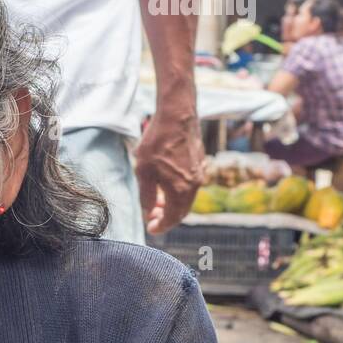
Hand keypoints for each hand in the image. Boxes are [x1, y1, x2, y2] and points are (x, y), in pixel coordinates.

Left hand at [134, 108, 204, 233]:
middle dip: (166, 217)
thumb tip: (149, 213)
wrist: (177, 114)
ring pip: (186, 198)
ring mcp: (199, 172)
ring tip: (156, 201)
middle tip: (151, 217)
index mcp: (181, 190)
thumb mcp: (143, 172)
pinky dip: (178, 192)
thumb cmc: (157, 142)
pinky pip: (190, 185)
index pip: (172, 218)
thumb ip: (146, 197)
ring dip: (172, 204)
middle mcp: (194, 184)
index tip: (150, 228)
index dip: (160, 227)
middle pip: (182, 211)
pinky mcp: (199, 162)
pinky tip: (165, 184)